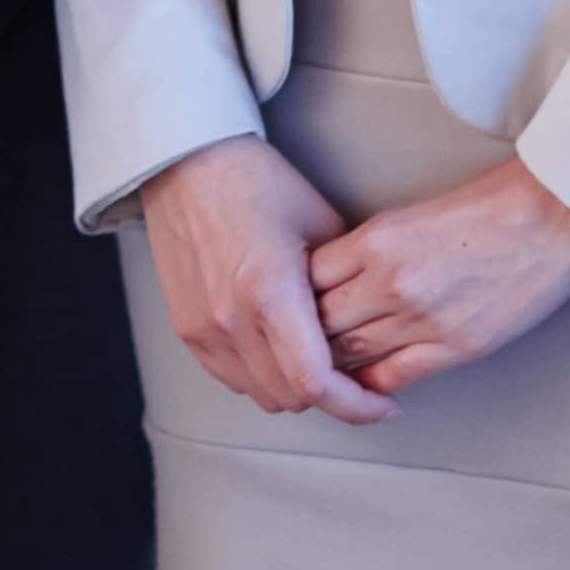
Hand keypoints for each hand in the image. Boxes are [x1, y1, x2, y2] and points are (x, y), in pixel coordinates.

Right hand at [142, 137, 388, 422]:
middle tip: (356, 375)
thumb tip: (374, 324)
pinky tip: (278, 349)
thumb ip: (348, 284)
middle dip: (332, 396)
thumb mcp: (322, 224)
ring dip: (295, 388)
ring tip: (316, 359)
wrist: (188, 164)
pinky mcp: (187, 329)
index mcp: (270, 293)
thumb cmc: (257, 183)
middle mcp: (231, 320)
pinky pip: (233, 379)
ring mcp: (204, 328)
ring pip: (262, 395)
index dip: (356, 405)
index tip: (382, 404)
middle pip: (292, 398)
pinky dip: (261, 376)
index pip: (315, 383)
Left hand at [306, 158, 569, 392]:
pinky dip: (374, 384)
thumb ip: (372, 249)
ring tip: (329, 365)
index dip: (294, 296)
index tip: (294, 306)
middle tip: (301, 343)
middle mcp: (390, 281)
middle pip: (319, 321)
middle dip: (306, 334)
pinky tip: (370, 384)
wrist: (550, 215)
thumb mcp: (412, 216)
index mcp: (376, 240)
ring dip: (337, 362)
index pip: (306, 279)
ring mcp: (421, 317)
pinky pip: (394, 376)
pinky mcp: (455, 346)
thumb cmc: (489, 207)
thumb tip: (338, 280)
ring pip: (351, 353)